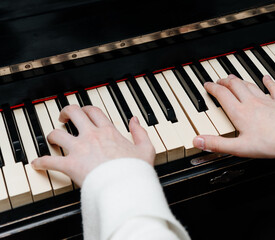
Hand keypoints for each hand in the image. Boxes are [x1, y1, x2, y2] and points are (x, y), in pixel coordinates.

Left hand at [31, 105, 154, 186]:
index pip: (94, 112)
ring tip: (52, 139)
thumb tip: (135, 120)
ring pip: (58, 134)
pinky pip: (50, 161)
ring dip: (52, 135)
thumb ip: (140, 132)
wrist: (126, 186)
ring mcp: (80, 149)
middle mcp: (91, 136)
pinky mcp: (71, 165)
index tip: (84, 112)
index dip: (86, 109)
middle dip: (66, 112)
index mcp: (108, 131)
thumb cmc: (135, 170)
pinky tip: (38, 163)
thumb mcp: (146, 149)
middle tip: (64, 117)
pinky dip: (41, 162)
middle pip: (74, 114)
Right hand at [193, 74, 274, 157]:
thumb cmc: (271, 143)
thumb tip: (197, 141)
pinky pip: (273, 89)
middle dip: (225, 82)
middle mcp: (252, 103)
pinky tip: (266, 78)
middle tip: (219, 80)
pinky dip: (268, 82)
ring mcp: (267, 101)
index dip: (212, 88)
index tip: (207, 85)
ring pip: (250, 85)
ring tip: (234, 78)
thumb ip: (217, 144)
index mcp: (240, 113)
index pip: (222, 95)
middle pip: (235, 86)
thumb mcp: (239, 147)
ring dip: (240, 80)